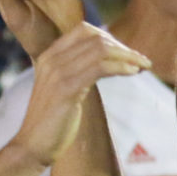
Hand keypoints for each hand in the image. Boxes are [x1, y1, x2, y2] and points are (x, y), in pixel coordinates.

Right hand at [13, 21, 150, 165]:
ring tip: (143, 66)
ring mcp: (57, 72)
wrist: (33, 145)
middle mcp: (52, 59)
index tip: (128, 53)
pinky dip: (121, 67)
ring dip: (128, 56)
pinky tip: (133, 73)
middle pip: (96, 38)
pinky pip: (99, 68)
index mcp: (49, 55)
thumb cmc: (53, 120)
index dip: (111, 38)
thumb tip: (107, 62)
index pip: (84, 30)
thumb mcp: (63, 88)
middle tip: (142, 61)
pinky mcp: (66, 89)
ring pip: (100, 50)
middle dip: (124, 48)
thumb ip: (78, 71)